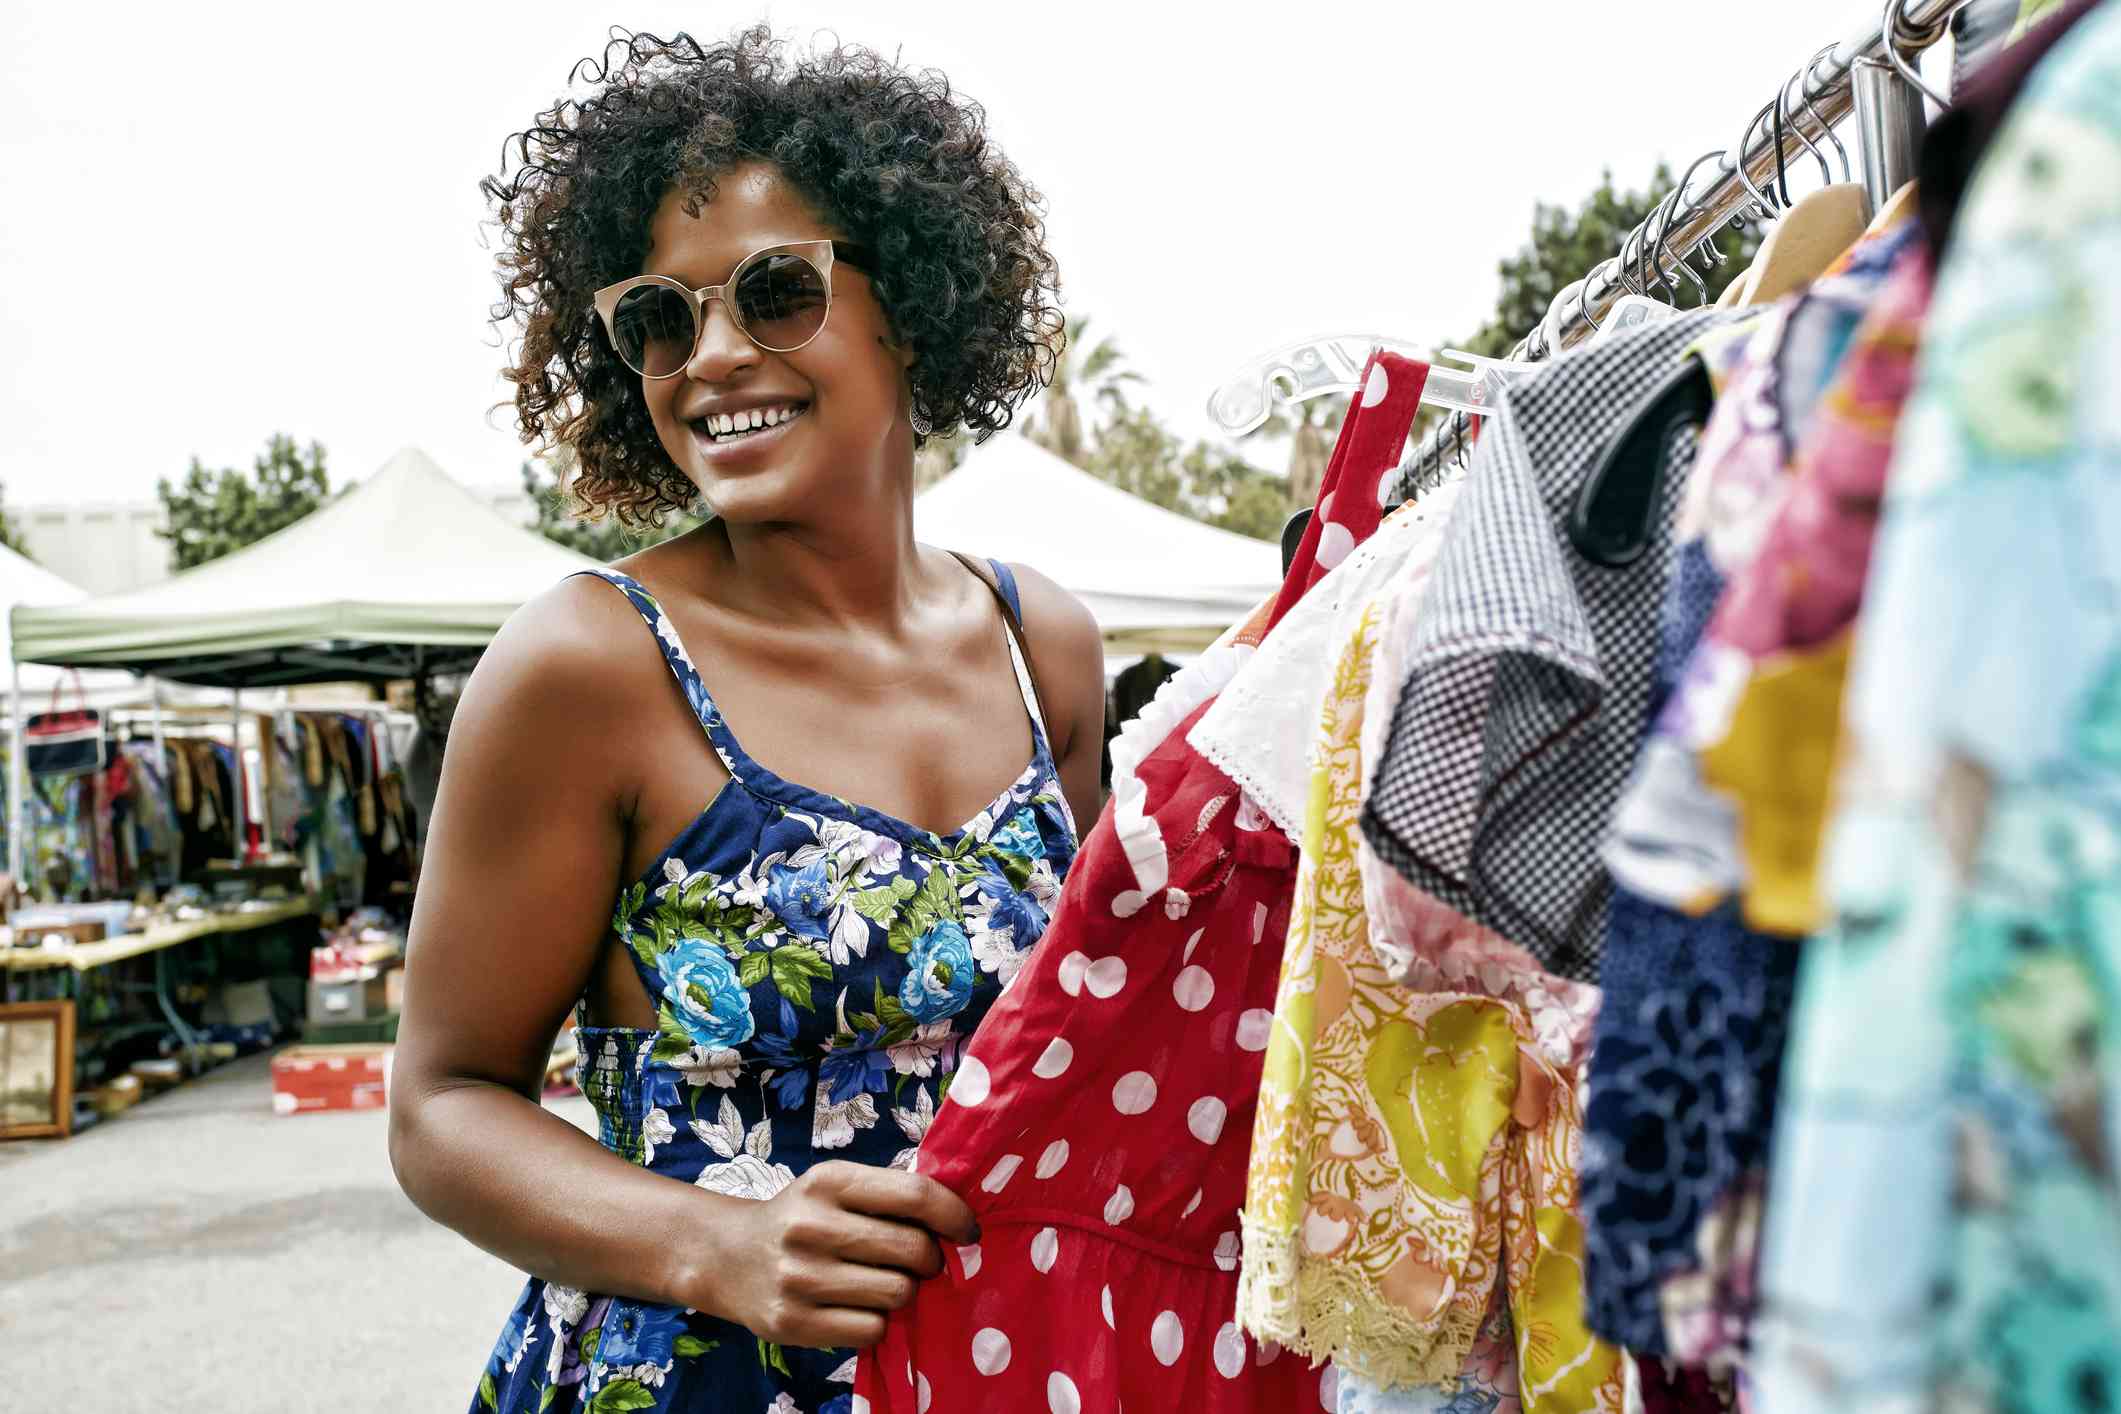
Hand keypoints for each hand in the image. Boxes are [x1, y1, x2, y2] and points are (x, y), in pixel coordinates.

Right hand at [701, 1161, 978, 1348]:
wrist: (727, 1257)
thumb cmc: (801, 1217)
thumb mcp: (835, 1187)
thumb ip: (888, 1195)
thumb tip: (958, 1221)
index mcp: (829, 1181)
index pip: (915, 1195)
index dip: (955, 1215)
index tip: (969, 1230)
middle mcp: (811, 1226)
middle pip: (913, 1250)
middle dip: (932, 1259)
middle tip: (923, 1262)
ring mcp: (799, 1278)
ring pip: (898, 1294)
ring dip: (905, 1292)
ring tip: (885, 1282)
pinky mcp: (793, 1323)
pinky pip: (872, 1329)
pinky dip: (878, 1321)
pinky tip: (861, 1306)